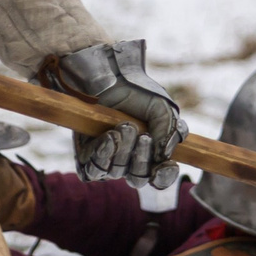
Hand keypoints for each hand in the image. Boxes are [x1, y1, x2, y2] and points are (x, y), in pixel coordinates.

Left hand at [41, 41, 184, 187]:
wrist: (110, 77)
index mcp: (149, 156)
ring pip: (116, 173)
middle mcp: (128, 163)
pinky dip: (103, 154)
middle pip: (138, 179)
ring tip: (124, 126)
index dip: (164, 176)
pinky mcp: (86, 157)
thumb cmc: (138, 94)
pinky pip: (93, 170)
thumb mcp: (162, 108)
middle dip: (142, 159)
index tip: (169, 164)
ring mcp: (106, 161)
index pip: (159, 178)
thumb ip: (169, 131)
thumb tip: (164, 155)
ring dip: (123, 150)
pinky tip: (109, 136)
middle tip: (144, 136)